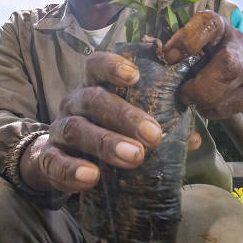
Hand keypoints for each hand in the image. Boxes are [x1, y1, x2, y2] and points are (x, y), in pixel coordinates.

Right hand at [20, 52, 201, 193]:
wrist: (63, 162)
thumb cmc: (106, 136)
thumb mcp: (130, 128)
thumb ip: (160, 127)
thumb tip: (195, 139)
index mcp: (95, 87)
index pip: (96, 65)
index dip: (113, 66)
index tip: (135, 76)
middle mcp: (74, 104)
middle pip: (93, 99)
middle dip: (124, 116)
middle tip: (153, 135)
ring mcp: (59, 130)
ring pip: (76, 130)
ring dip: (106, 143)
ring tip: (133, 157)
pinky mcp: (48, 159)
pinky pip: (54, 163)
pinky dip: (71, 170)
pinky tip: (91, 177)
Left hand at [162, 11, 242, 118]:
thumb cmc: (205, 52)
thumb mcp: (191, 43)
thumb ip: (173, 48)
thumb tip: (144, 63)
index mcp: (217, 26)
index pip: (208, 25)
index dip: (187, 40)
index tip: (167, 56)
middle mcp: (238, 42)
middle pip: (227, 64)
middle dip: (200, 86)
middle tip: (183, 94)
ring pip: (230, 88)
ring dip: (205, 100)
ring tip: (192, 101)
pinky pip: (234, 106)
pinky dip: (214, 111)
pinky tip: (205, 107)